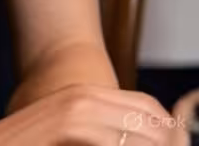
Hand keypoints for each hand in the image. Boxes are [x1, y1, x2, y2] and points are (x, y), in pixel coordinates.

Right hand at [0, 84, 177, 144]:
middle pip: (153, 120)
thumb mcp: (68, 133)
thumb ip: (98, 133)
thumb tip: (133, 139)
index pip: (149, 108)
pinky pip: (115, 144)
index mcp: (89, 94)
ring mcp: (77, 108)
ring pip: (140, 134)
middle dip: (165, 144)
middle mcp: (86, 96)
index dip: (168, 134)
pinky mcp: (68, 124)